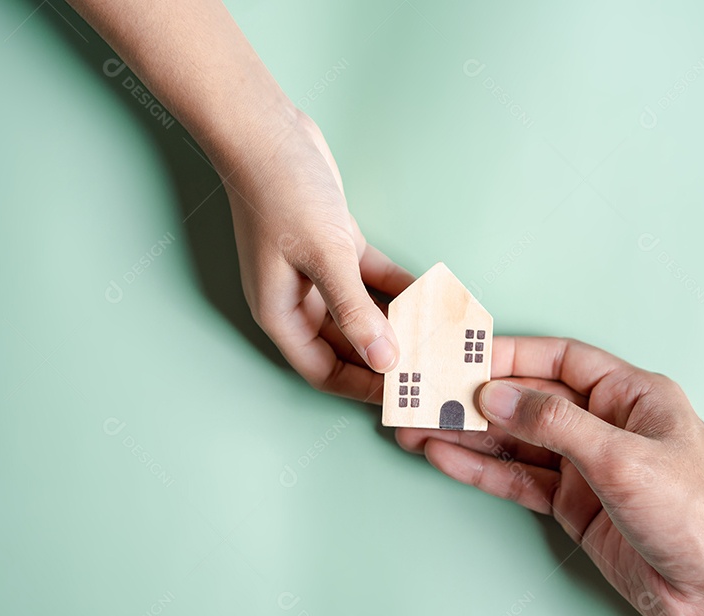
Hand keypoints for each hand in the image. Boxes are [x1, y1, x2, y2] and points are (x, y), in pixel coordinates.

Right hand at [225, 110, 413, 401]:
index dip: (362, 387)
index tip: (402, 395)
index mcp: (281, 314)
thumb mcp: (323, 257)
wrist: (267, 131)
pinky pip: (372, 279)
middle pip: (347, 346)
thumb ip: (355, 312)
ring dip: (396, 323)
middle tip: (429, 367)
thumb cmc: (281, 193)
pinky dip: (396, 287)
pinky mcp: (335, 246)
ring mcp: (317, 274)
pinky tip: (429, 294)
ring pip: (363, 313)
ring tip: (436, 336)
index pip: (324, 370)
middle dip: (386, 358)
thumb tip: (385, 361)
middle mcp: (297, 301)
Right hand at [397, 335, 703, 615]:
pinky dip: (482, 470)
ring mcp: (588, 468)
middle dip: (478, 399)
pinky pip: (520, 479)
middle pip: (531, 401)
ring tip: (417, 426)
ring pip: (517, 442)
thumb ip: (556, 426)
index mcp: (634, 396)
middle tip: (425, 394)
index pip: (561, 361)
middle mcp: (607, 425)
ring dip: (469, 435)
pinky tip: (444, 457)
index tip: (463, 356)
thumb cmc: (698, 516)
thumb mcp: (624, 460)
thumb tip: (497, 395)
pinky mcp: (574, 507)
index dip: (511, 356)